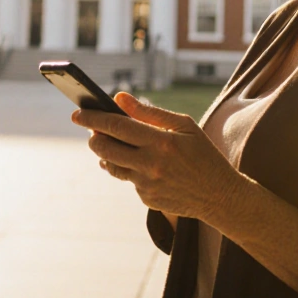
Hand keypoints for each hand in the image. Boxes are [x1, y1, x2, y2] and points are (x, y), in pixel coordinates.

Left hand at [70, 92, 243, 223]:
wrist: (219, 195)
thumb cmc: (203, 154)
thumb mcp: (184, 126)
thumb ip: (150, 112)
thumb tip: (119, 98)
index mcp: (161, 142)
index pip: (116, 126)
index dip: (93, 119)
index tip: (77, 113)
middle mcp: (151, 165)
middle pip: (105, 149)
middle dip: (93, 138)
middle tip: (92, 131)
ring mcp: (147, 185)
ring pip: (111, 166)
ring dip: (106, 154)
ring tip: (111, 145)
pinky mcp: (146, 199)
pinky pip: (128, 180)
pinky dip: (129, 169)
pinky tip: (140, 164)